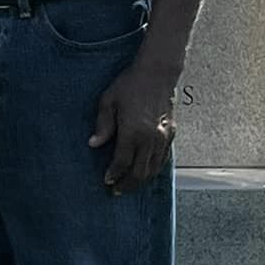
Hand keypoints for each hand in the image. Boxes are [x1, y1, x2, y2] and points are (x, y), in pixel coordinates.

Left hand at [88, 58, 177, 194]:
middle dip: (127, 184)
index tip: (107, 180)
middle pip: (140, 171)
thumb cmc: (131, 84)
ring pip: (153, 169)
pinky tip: (145, 172)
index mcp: (134, 131)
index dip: (114, 174)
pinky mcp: (171, 134)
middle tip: (116, 190)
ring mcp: (163, 137)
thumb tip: (94, 144)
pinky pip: (163, 159)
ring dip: (141, 180)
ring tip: (129, 185)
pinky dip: (153, 169)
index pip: (123, 162)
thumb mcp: (108, 101)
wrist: (157, 73)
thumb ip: (102, 125)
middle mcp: (151, 138)